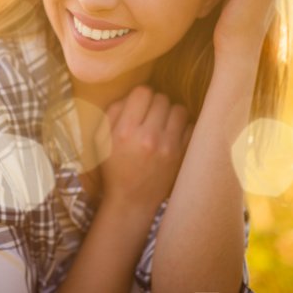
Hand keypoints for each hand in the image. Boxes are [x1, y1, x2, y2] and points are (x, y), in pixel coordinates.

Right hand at [94, 86, 192, 211]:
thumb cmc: (113, 167)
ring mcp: (168, 147)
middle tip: (149, 115)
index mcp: (125, 131)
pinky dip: (182, 127)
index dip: (140, 96)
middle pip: (161, 98)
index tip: (138, 105)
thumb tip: (131, 95)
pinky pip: (191, 127)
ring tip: (163, 122)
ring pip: (179, 110)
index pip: (142, 92)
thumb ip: (113, 112)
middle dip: (155, 104)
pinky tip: (172, 134)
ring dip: (170, 113)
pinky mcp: (181, 155)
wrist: (131, 201)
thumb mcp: (101, 139)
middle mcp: (149, 137)